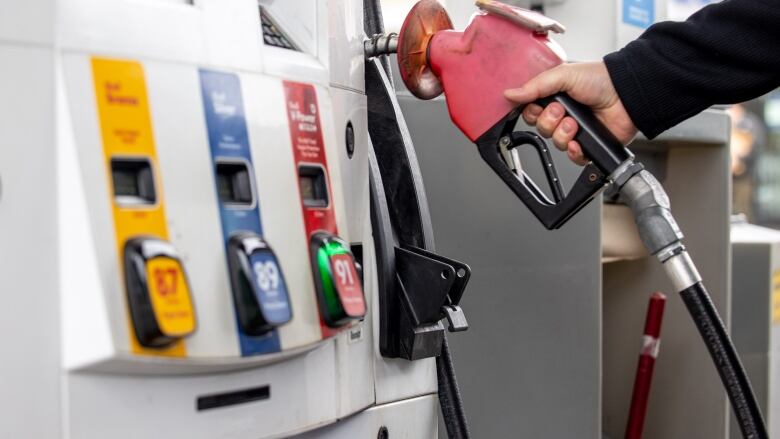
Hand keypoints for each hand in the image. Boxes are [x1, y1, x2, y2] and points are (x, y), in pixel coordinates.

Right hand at [504, 61, 636, 164]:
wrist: (626, 95)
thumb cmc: (600, 80)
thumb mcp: (562, 75)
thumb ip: (534, 86)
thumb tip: (510, 94)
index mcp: (554, 98)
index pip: (531, 113)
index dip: (532, 113)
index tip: (540, 106)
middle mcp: (563, 115)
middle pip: (541, 130)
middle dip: (550, 122)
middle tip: (563, 111)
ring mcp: (575, 131)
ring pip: (555, 144)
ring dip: (564, 134)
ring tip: (576, 123)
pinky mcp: (588, 146)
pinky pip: (572, 158)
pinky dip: (575, 151)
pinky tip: (580, 140)